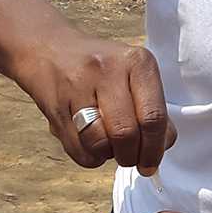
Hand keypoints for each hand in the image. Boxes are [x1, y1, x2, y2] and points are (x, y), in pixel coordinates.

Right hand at [18, 33, 176, 171]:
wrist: (49, 49)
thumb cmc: (102, 69)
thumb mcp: (134, 75)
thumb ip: (154, 107)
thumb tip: (162, 145)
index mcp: (136, 62)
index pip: (154, 116)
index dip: (155, 148)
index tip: (152, 162)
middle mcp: (108, 70)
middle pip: (126, 133)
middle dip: (132, 156)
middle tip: (131, 159)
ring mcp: (78, 87)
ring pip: (100, 144)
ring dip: (108, 156)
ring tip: (109, 146)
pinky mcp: (56, 107)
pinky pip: (78, 150)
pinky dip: (89, 157)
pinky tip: (90, 143)